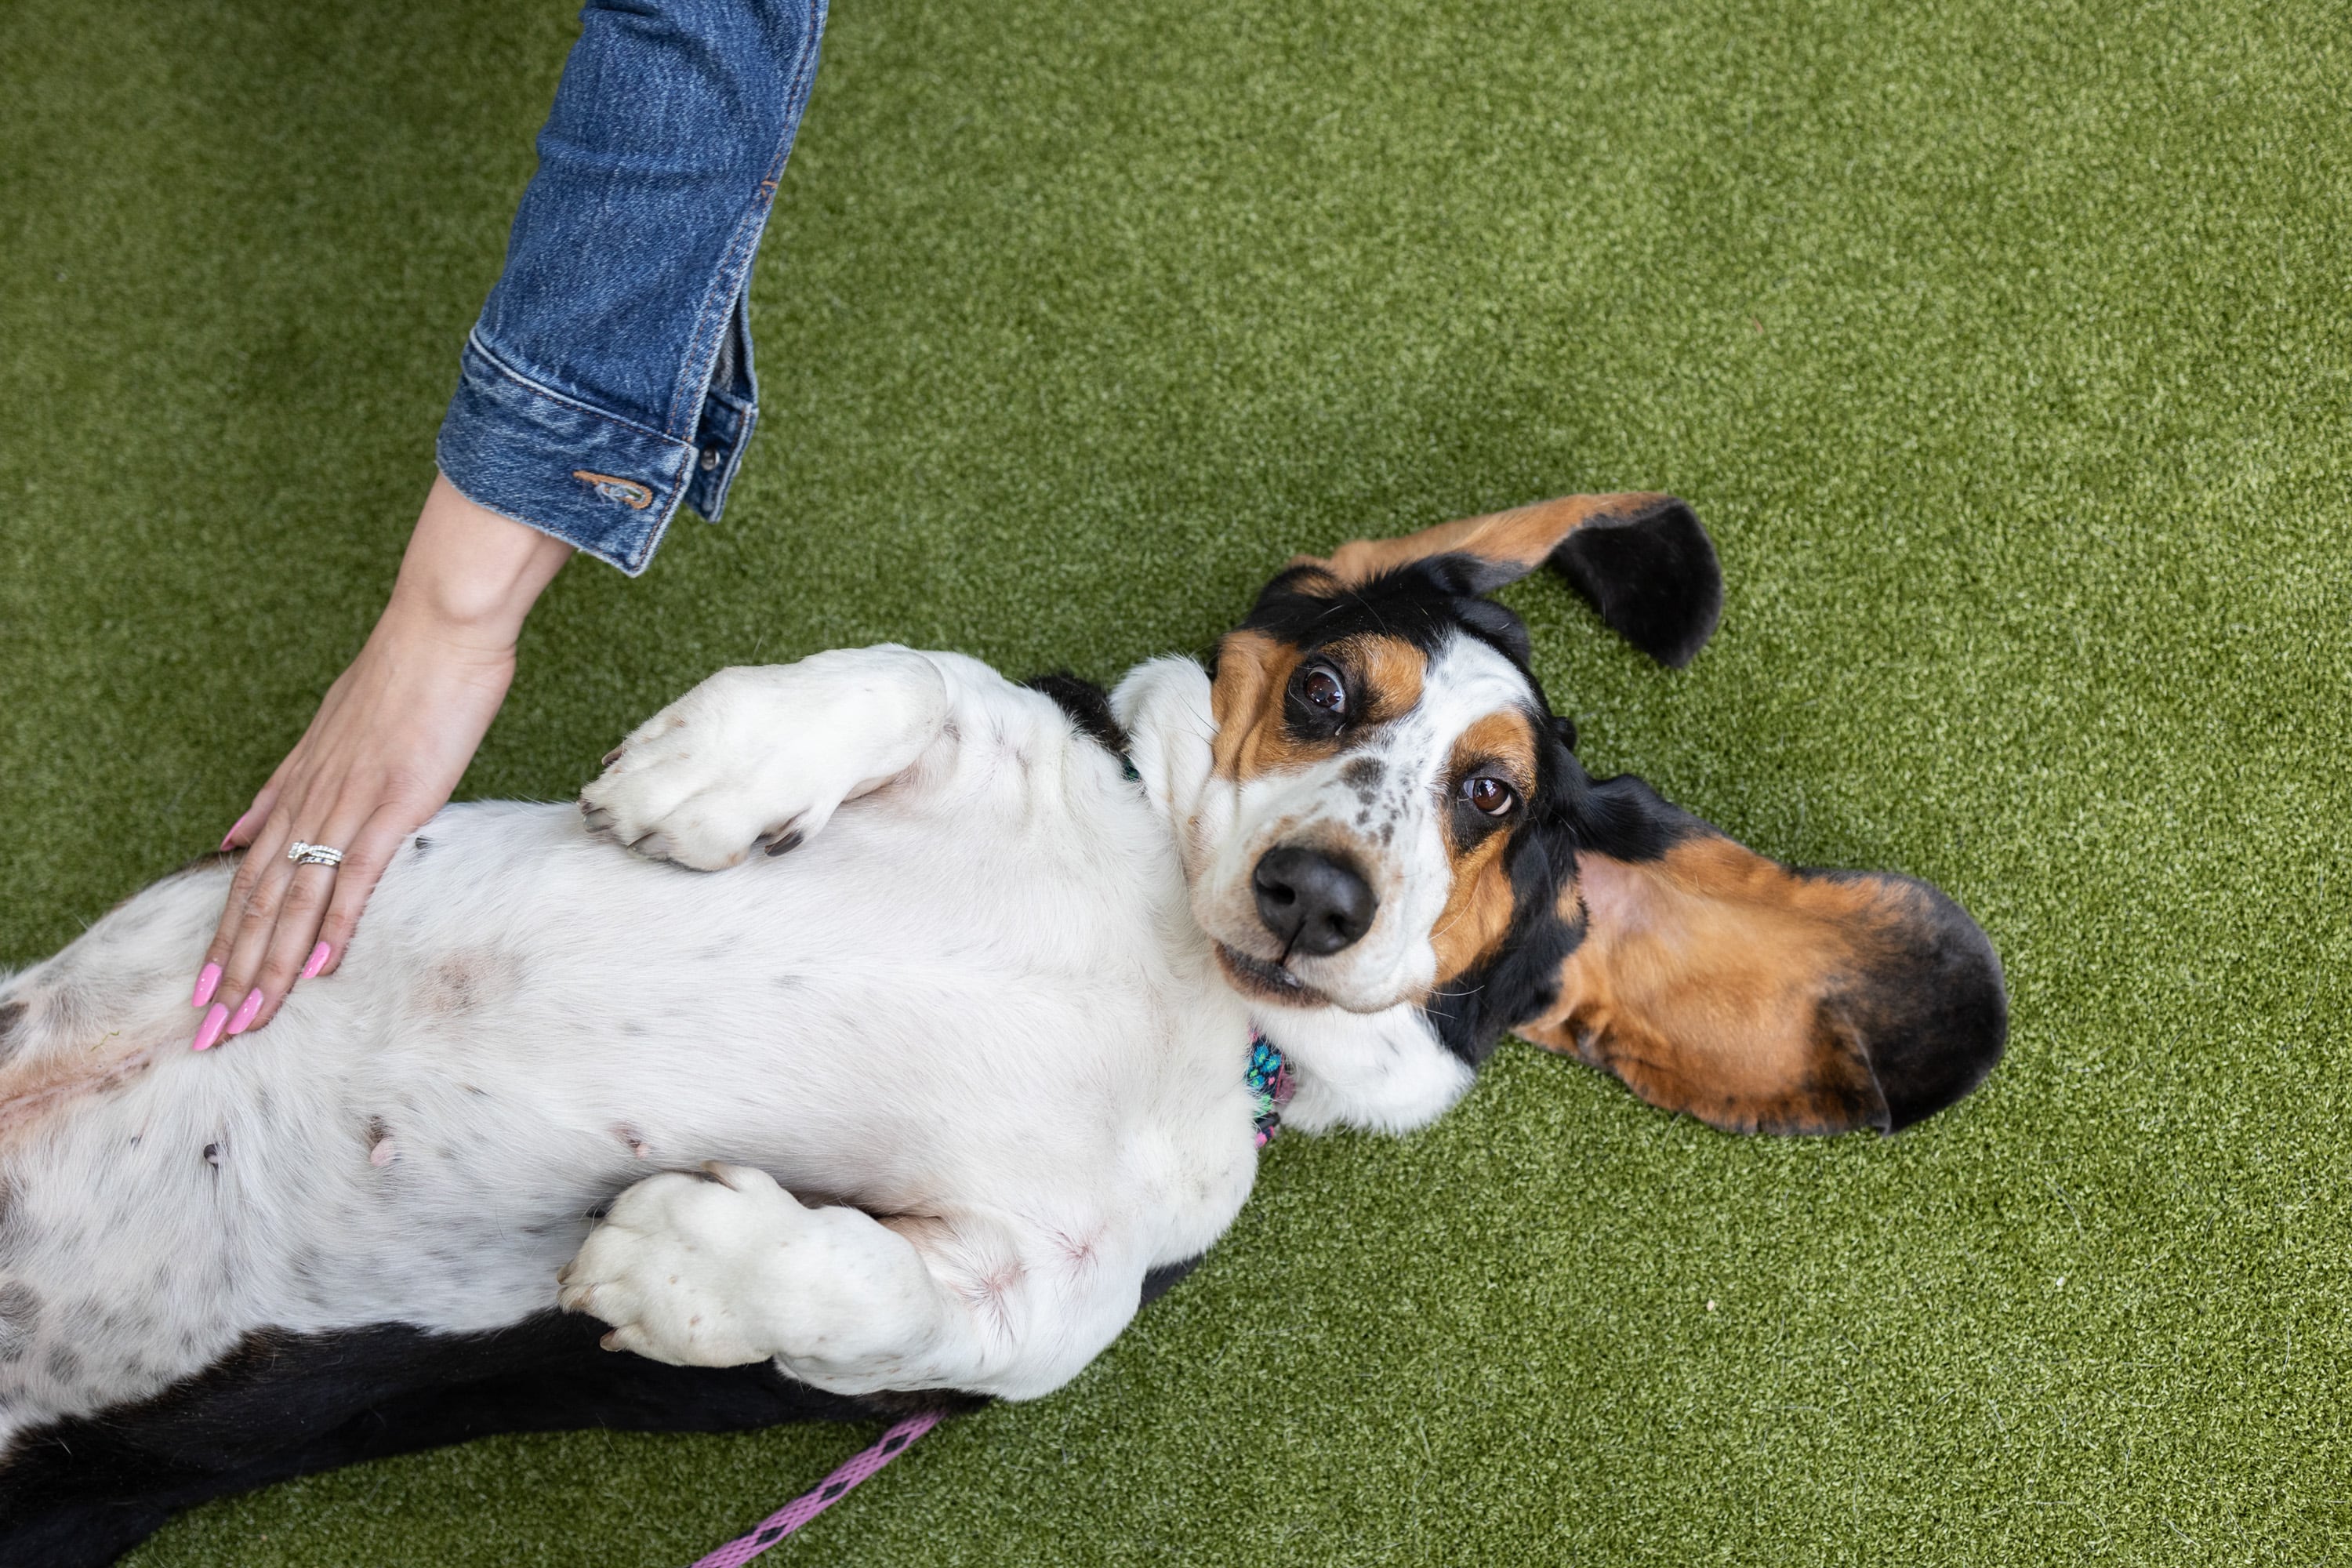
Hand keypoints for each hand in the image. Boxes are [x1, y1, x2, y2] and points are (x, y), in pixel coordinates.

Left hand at [190, 474, 571, 1048]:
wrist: (440, 631)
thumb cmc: (405, 675)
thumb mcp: (330, 732)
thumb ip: (285, 788)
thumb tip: (238, 833)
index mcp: (298, 787)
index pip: (249, 878)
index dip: (224, 938)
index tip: (206, 990)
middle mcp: (310, 801)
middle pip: (259, 901)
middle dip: (233, 972)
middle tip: (214, 1030)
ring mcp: (347, 805)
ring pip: (296, 901)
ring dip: (270, 965)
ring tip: (252, 1017)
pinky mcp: (390, 805)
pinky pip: (353, 878)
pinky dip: (333, 926)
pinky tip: (319, 966)